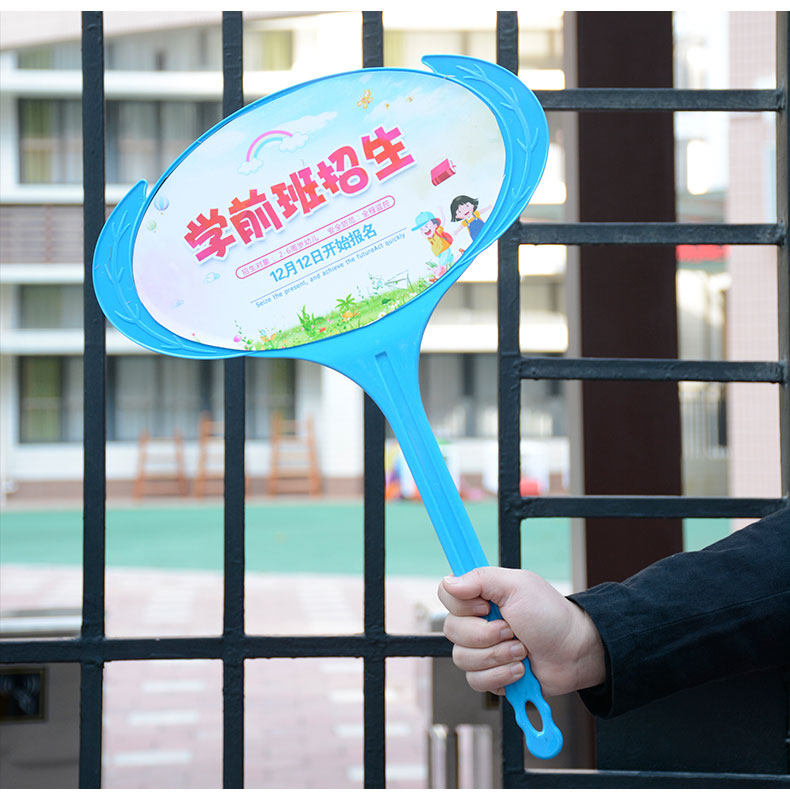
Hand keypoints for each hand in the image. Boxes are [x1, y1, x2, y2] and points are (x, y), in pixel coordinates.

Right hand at [437, 567, 604, 696]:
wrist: (574, 652)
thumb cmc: (550, 615)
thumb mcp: (518, 586)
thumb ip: (481, 579)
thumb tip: (447, 581)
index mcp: (480, 596)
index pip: (445, 595)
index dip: (463, 605)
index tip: (487, 607)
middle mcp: (476, 621)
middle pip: (451, 630)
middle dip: (486, 635)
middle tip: (512, 631)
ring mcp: (481, 650)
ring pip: (462, 659)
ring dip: (497, 656)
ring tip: (521, 651)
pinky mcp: (490, 675)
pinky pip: (476, 681)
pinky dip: (501, 675)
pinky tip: (520, 669)